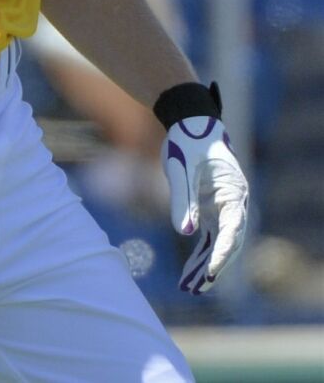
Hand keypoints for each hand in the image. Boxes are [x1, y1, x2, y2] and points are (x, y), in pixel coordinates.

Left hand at [162, 114, 248, 293]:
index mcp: (234, 193)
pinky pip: (208, 236)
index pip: (232, 231)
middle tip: (197, 289)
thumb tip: (184, 233)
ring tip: (191, 288)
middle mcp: (234, 204)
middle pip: (227, 243)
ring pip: (217, 243)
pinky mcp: (210, 209)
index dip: (222, 253)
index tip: (211, 272)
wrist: (190, 124)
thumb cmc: (187, 143)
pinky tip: (191, 271)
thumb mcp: (181, 168)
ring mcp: (223, 208)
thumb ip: (183, 199)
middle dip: (213, 268)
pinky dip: (200, 253)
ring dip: (206, 266)